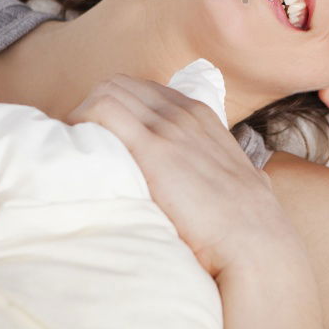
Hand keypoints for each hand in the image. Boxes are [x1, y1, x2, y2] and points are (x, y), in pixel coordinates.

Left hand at [62, 74, 291, 278]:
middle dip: (92, 110)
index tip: (98, 135)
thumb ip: (220, 169)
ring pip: (106, 92)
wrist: (254, 242)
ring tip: (73, 151)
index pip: (141, 89)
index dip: (113, 108)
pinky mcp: (153, 148)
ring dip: (81, 117)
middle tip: (78, 145)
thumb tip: (226, 188)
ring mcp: (168, 127)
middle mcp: (182, 113)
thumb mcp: (238, 178)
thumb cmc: (245, 225)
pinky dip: (80, 124)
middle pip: (118, 86)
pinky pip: (102, 111)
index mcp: (200, 115)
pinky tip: (77, 152)